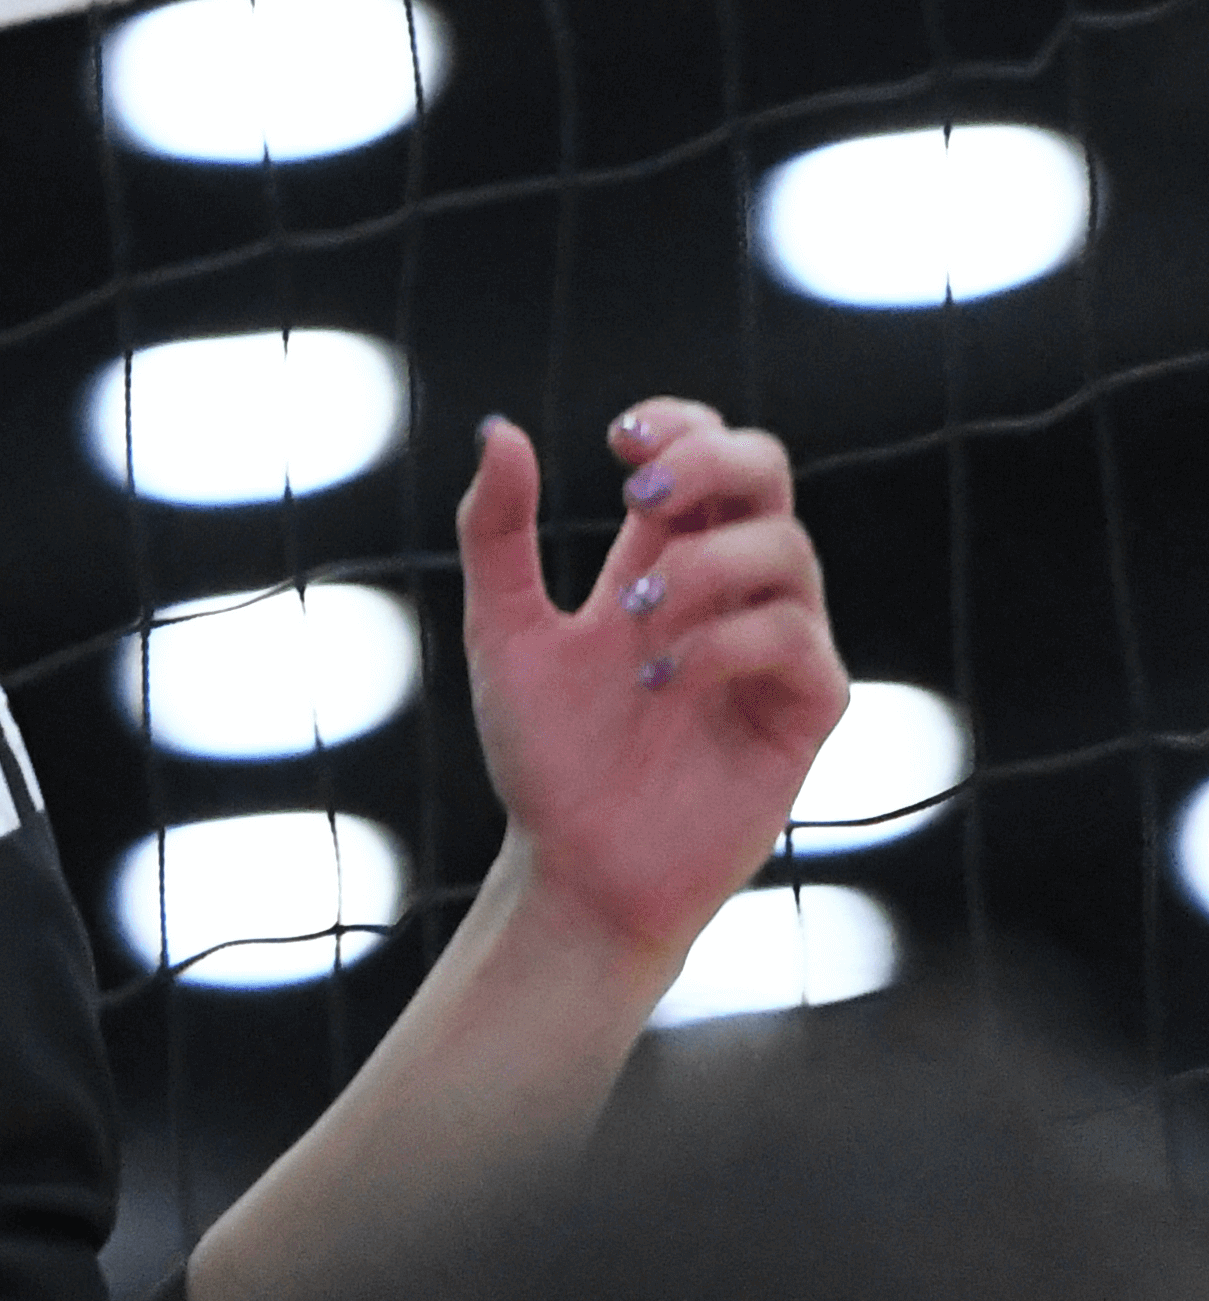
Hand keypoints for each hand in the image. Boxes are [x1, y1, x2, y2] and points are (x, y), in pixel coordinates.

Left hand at [460, 399, 847, 973]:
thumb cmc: (547, 760)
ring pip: (787, 548)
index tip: (621, 441)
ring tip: (632, 618)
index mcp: (667, 560)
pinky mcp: (804, 709)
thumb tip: (498, 430)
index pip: (706, 455)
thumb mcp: (504, 636)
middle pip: (768, 472)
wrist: (574, 873)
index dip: (680, 427)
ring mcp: (776, 645)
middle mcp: (731, 590)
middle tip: (639, 500)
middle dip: (710, 464)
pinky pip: (796, 638)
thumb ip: (497, 537)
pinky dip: (727, 641)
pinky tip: (664, 678)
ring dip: (703, 567)